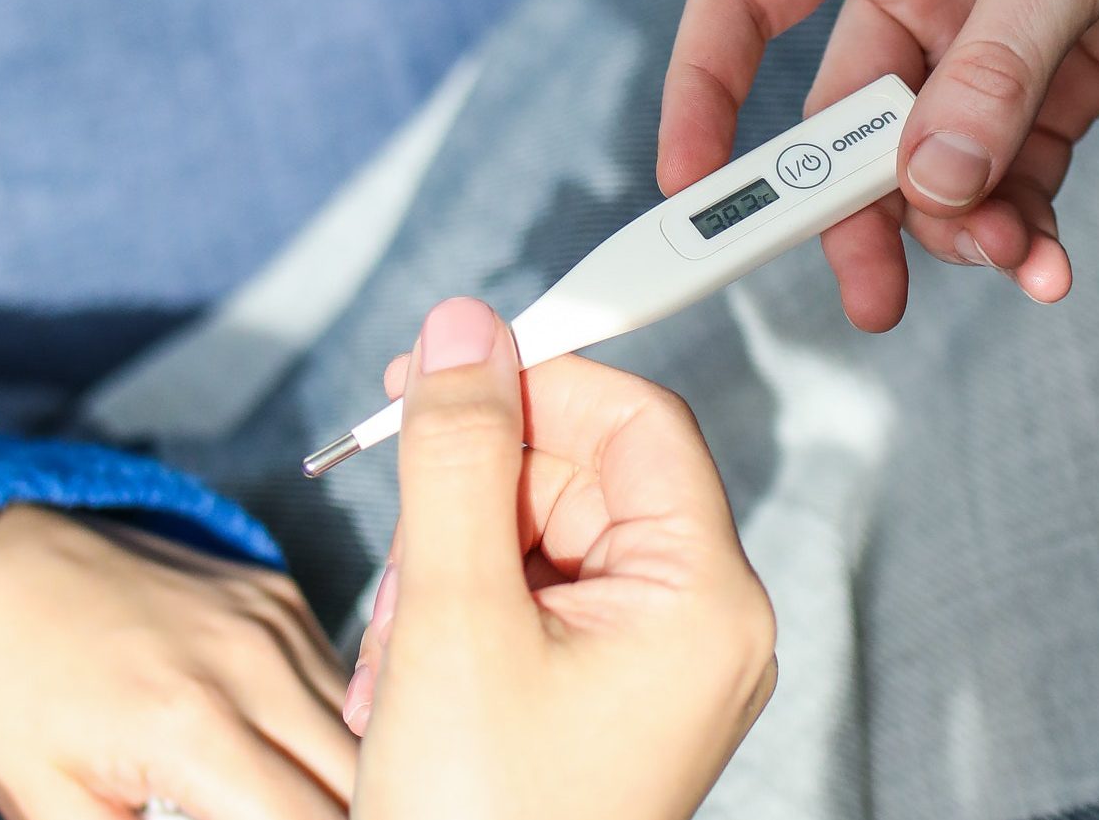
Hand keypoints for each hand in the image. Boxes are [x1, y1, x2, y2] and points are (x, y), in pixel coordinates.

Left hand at [0, 505, 352, 819]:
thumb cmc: (12, 695)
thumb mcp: (48, 805)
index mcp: (190, 727)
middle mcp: (249, 663)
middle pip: (359, 777)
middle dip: (350, 817)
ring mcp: (271, 619)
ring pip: (366, 725)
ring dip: (348, 779)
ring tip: (302, 805)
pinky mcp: (277, 595)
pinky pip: (340, 676)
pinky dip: (337, 727)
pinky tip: (297, 758)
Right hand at [347, 297, 775, 819]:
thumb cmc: (481, 816)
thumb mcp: (453, 614)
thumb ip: (460, 454)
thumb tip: (465, 327)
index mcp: (702, 600)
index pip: (636, 422)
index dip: (539, 380)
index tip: (440, 370)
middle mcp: (692, 624)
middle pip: (580, 471)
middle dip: (474, 489)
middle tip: (396, 519)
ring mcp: (643, 662)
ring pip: (536, 529)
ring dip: (447, 557)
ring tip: (400, 648)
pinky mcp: (594, 690)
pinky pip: (525, 592)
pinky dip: (455, 607)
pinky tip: (407, 670)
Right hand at [660, 0, 1098, 329]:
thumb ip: (997, 66)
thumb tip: (928, 186)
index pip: (741, 0)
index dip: (702, 91)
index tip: (691, 186)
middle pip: (840, 113)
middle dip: (852, 207)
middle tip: (870, 296)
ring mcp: (982, 31)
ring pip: (927, 159)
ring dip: (957, 223)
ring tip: (1018, 255)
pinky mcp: (1056, 76)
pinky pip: (1010, 170)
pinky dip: (1021, 221)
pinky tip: (1047, 258)